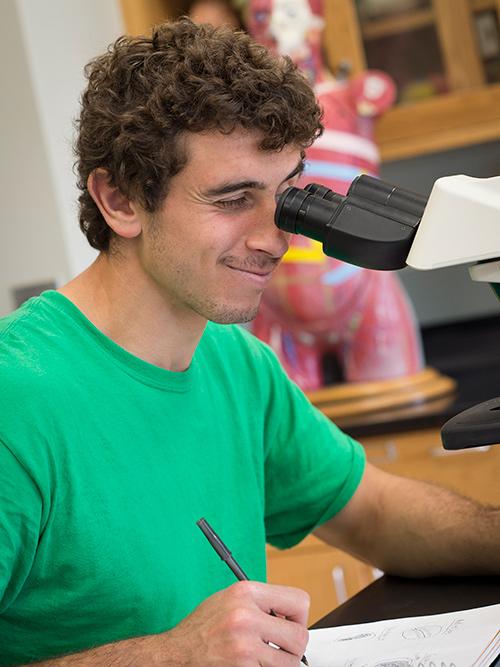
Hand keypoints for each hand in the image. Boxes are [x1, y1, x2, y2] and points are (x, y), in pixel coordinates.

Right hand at [159, 580, 309, 665]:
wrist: (175, 654)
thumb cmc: (202, 627)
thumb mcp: (229, 599)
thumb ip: (259, 602)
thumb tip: (290, 613)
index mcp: (246, 592)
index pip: (299, 601)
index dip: (299, 616)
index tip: (291, 624)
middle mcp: (246, 616)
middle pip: (299, 635)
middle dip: (294, 646)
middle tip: (281, 648)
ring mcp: (244, 646)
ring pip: (290, 661)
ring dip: (281, 663)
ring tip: (264, 658)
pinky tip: (250, 665)